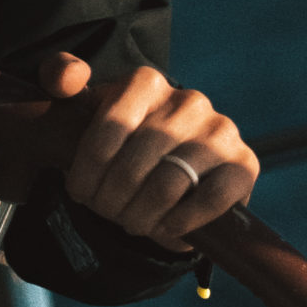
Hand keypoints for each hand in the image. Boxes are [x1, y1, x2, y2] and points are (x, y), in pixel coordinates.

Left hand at [34, 52, 256, 252]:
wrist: (174, 169)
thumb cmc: (121, 140)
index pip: (107, 130)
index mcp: (146, 82)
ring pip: (167, 185)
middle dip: (111, 200)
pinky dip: (179, 222)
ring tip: (131, 222)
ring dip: (140, 216)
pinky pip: (209, 200)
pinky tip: (163, 228)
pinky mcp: (244, 163)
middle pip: (134, 164)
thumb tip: (64, 78)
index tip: (80, 193)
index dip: (87, 172)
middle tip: (106, 213)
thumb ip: (62, 77)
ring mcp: (221, 130)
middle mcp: (188, 100)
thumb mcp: (86, 106)